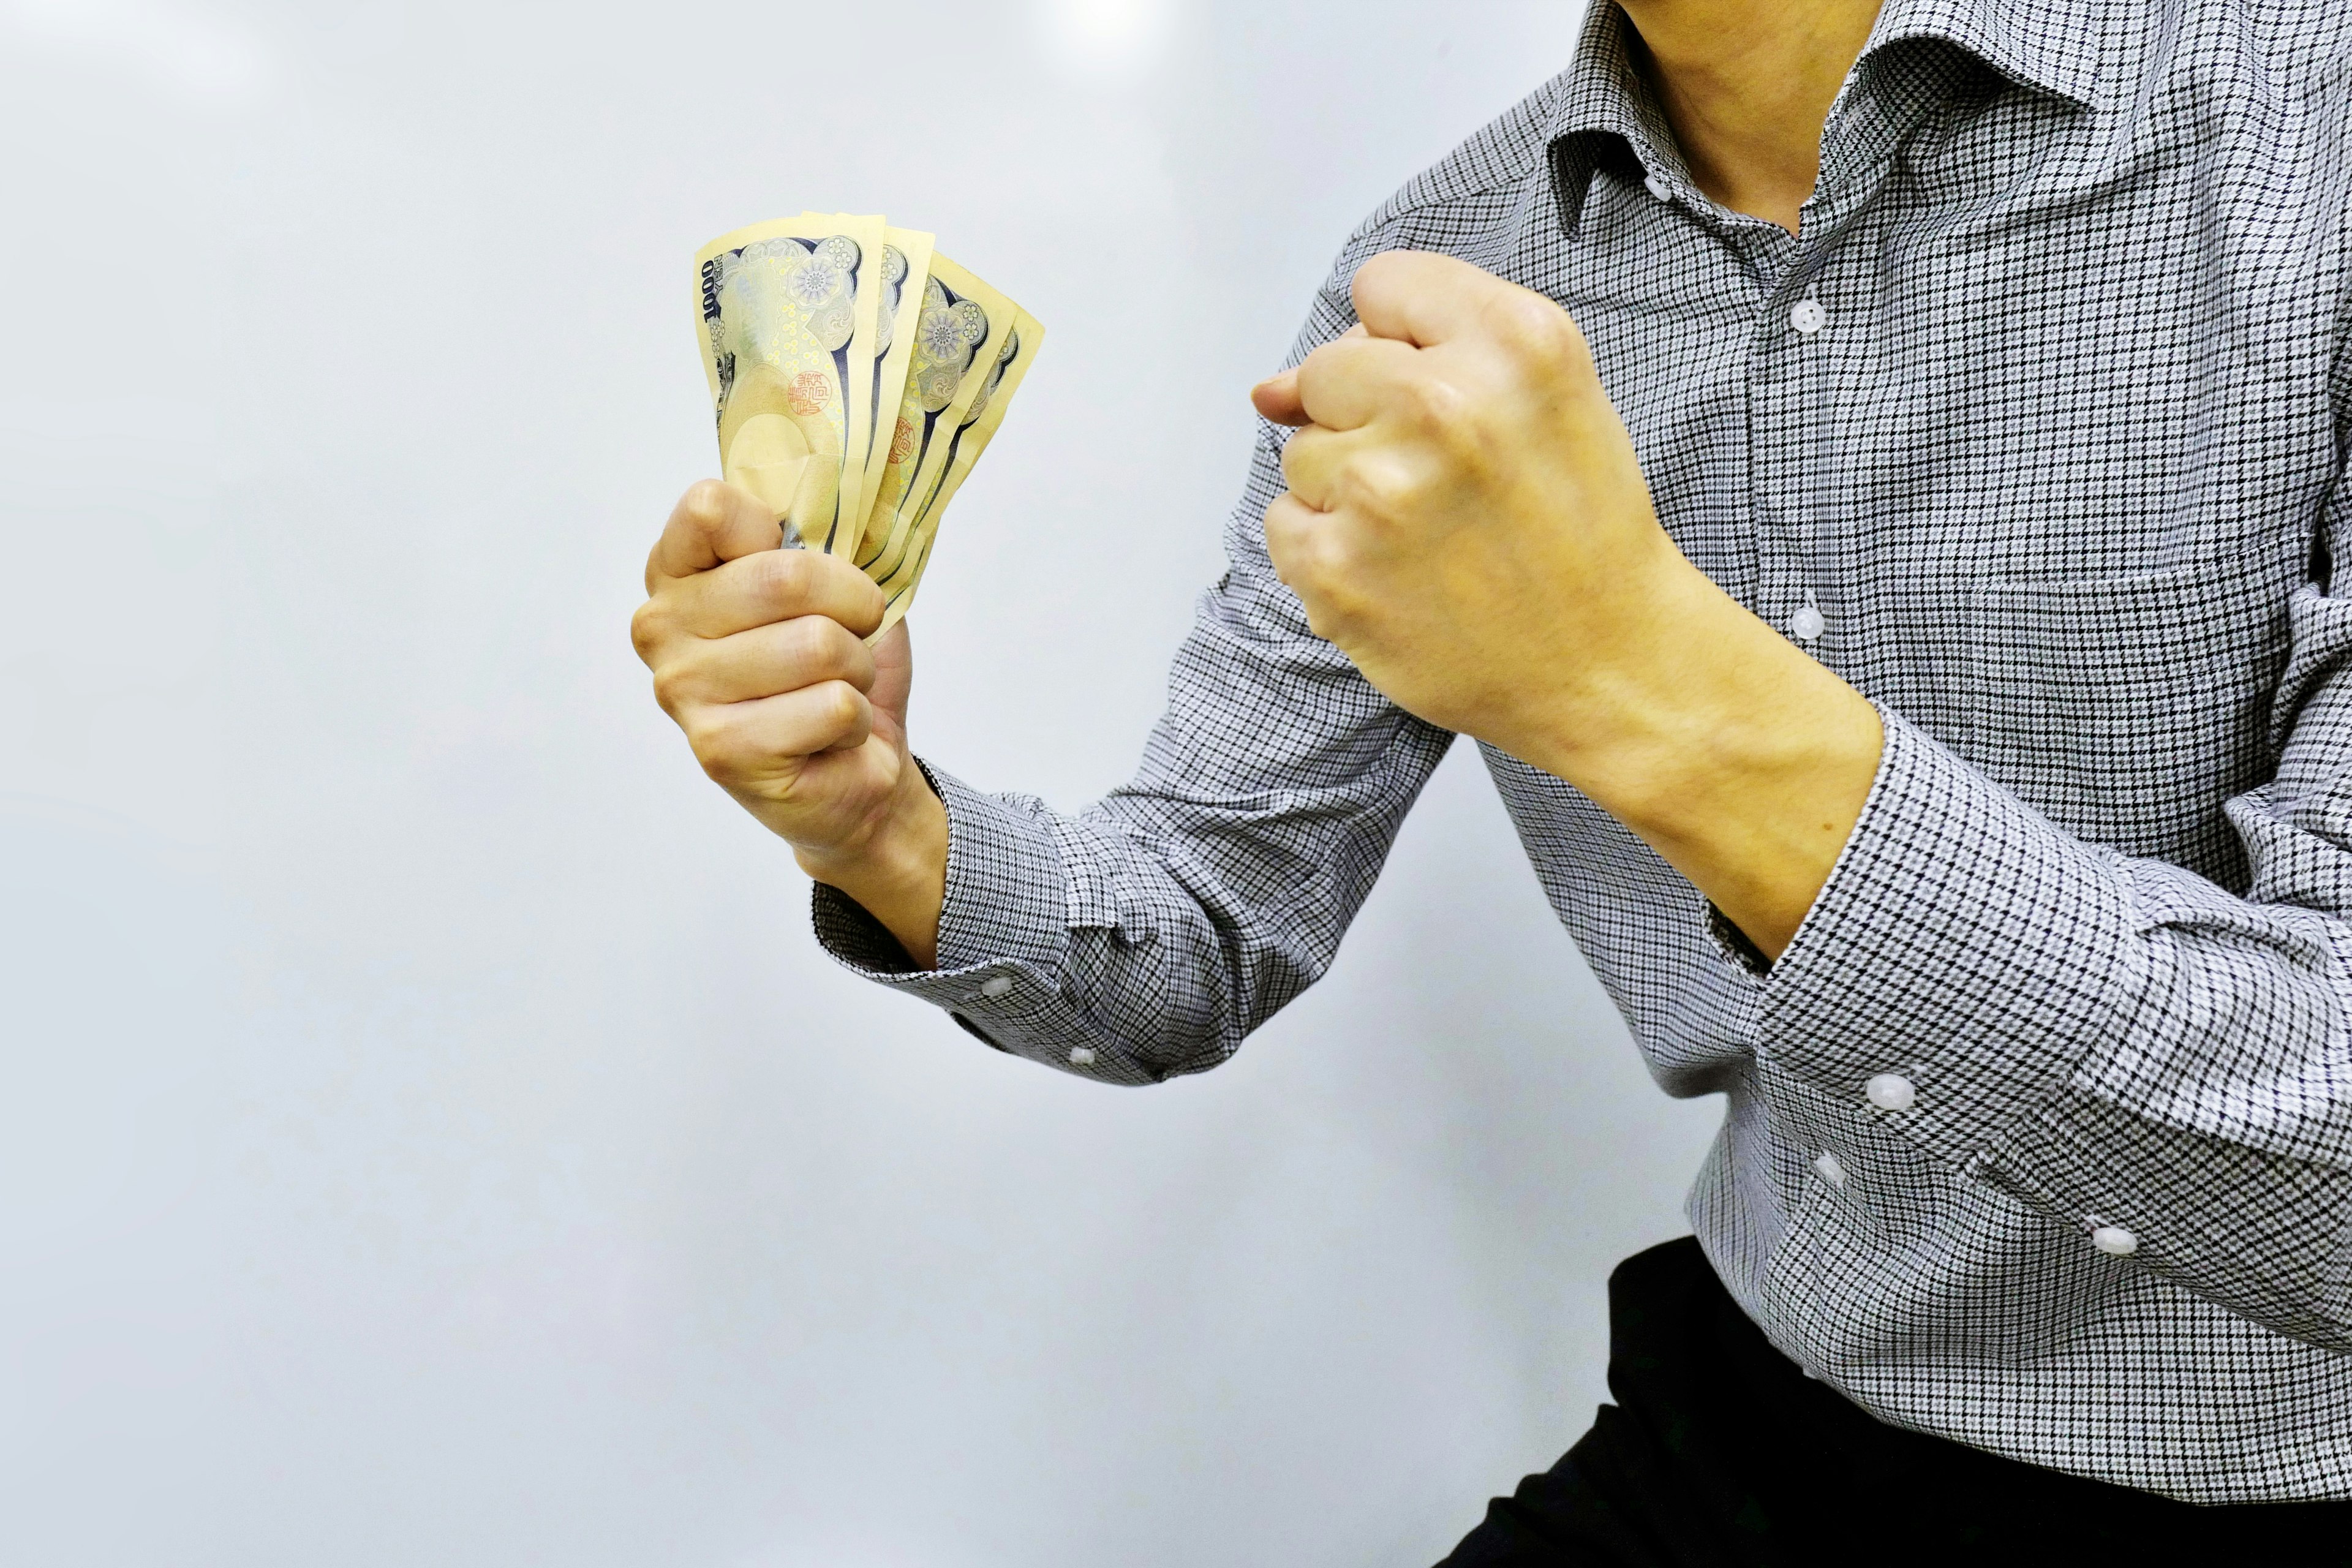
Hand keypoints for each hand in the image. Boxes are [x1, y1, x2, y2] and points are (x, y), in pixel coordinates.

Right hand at [632, 480, 946, 965]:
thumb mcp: (835, 584)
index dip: (789, 534)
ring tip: (836, 689)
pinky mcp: (719, 749)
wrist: (858, 773)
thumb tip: (839, 482)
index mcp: (678, 569)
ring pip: (817, 644)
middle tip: (852, 636)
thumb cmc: (839, 671)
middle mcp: (661, 626)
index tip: (809, 563)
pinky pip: (831, 705)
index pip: (711, 506)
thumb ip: (814, 533)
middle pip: (783, 575)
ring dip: (855, 669)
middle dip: (853, 607)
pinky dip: (853, 719)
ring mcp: (682, 691)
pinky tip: (828, 736)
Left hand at [1252, 251, 1881, 955]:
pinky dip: (1325, 553)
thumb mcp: (1546, 400)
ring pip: (1301, 452)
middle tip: (1444, 483)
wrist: (1613, 667)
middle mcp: (1446, 403)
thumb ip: (1416, 354)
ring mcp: (1383, 490)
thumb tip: (1269, 388)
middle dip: (1367, 419)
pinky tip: (1396, 576)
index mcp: (1515, 341)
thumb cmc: (1580, 533)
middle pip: (1329, 368)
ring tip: (1428, 536)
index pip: (1383, 285)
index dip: (1400, 341)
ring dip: (1346, 491)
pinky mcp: (1339, 570)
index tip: (1438, 393)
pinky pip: (1283, 526)